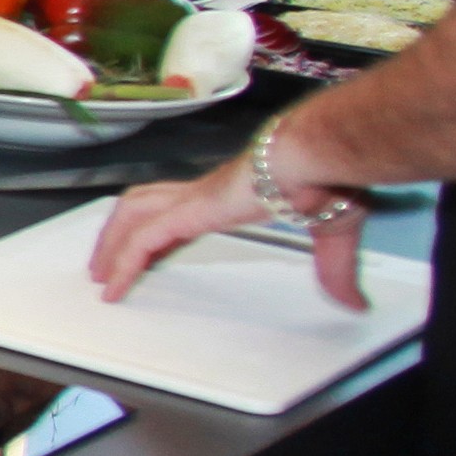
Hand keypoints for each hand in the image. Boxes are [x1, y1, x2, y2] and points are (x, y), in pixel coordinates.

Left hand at [89, 155, 371, 312]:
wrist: (318, 155)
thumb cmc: (325, 176)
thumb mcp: (331, 233)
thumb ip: (335, 270)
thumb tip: (354, 301)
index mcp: (229, 193)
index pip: (180, 207)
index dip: (160, 227)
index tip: (149, 250)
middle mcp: (203, 191)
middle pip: (144, 202)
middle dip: (119, 230)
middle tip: (106, 261)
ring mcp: (193, 198)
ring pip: (133, 215)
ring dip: (111, 244)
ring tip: (101, 274)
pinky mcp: (190, 210)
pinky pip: (142, 240)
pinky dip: (123, 262)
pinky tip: (115, 287)